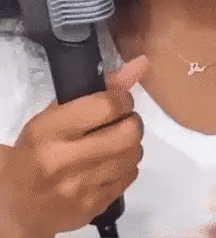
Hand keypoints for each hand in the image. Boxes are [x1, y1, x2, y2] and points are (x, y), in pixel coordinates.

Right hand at [0, 55, 148, 236]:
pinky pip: (131, 176)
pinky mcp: (94, 207)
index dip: (123, 98)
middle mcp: (64, 161)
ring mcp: (80, 188)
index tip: (118, 101)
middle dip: (131, 121)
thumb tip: (142, 63)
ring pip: (134, 154)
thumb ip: (102, 88)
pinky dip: (126, 165)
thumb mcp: (58, 113)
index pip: (108, 106)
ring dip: (131, 144)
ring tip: (115, 143)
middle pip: (129, 132)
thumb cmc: (38, 148)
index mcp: (50, 131)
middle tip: (120, 122)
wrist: (17, 204)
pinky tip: (110, 163)